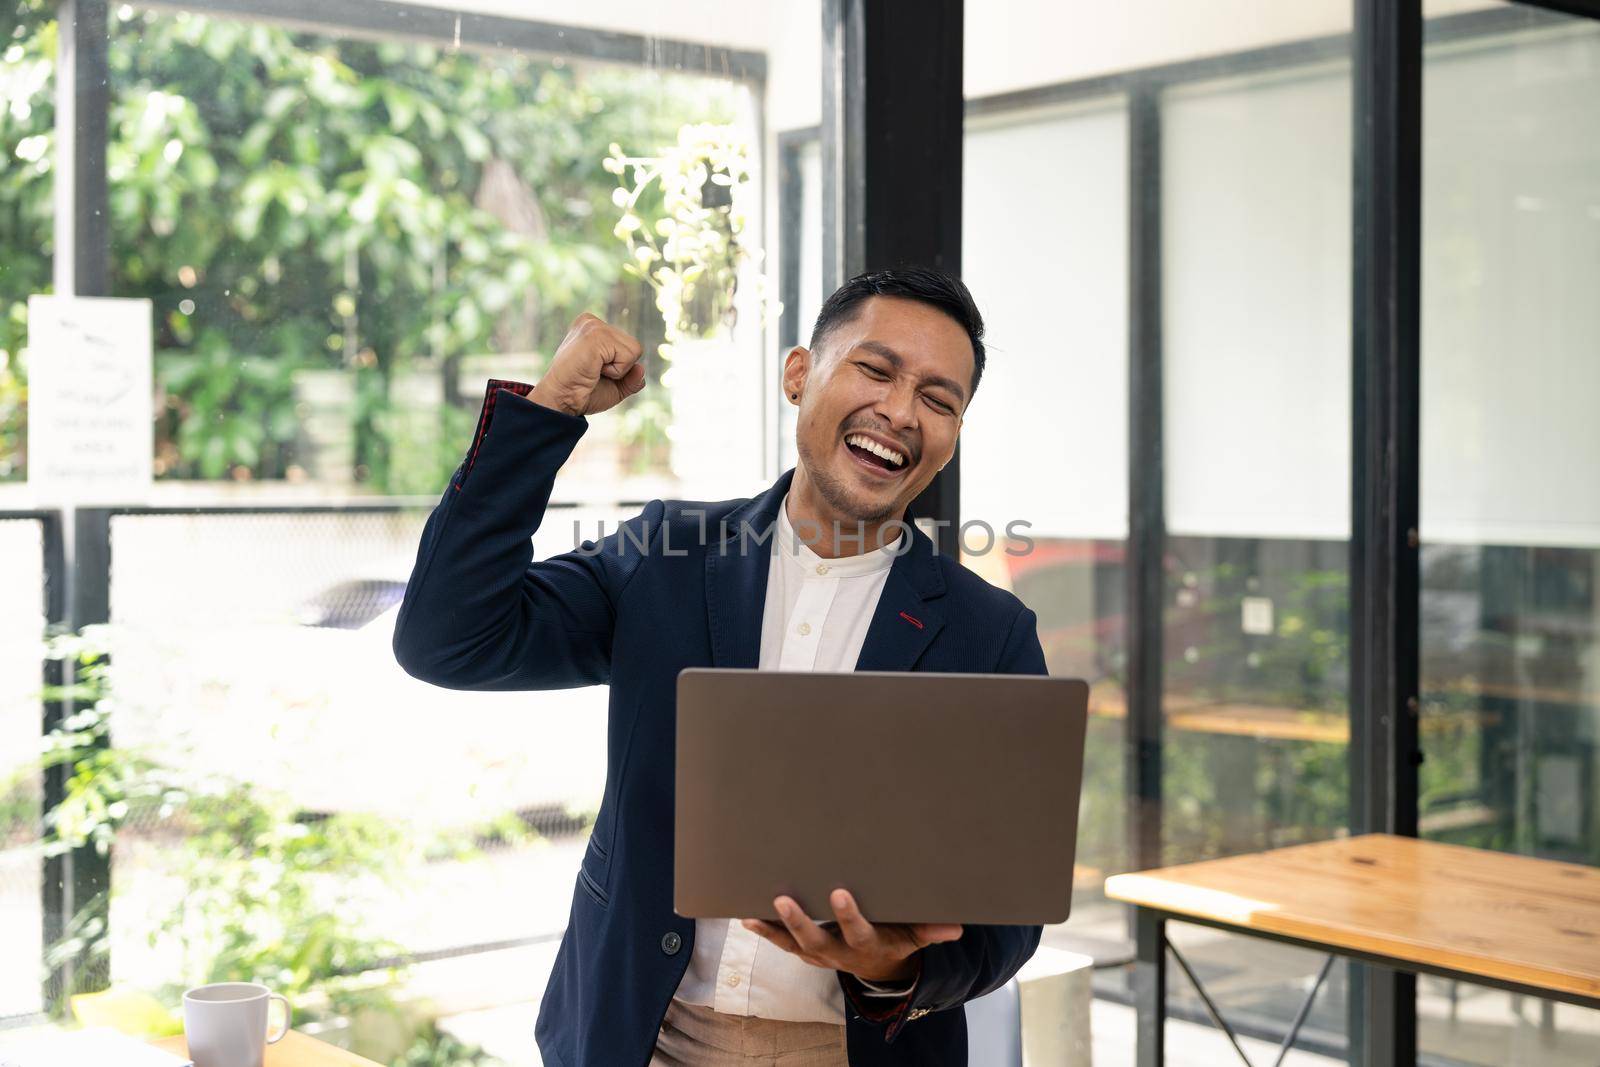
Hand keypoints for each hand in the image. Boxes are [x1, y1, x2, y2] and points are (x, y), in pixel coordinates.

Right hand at [528, 312, 647, 417]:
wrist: (561, 401)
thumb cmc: (582, 394)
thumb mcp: (614, 386)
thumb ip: (631, 378)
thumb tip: (641, 368)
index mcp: (593, 328)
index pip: (629, 346)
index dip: (619, 368)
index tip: (593, 372)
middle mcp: (591, 322)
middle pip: (634, 346)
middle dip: (621, 368)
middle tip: (593, 373)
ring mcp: (593, 326)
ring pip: (635, 350)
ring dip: (618, 370)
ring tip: (593, 370)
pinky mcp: (595, 335)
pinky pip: (628, 356)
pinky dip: (616, 371)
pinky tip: (593, 369)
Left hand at [740, 889, 961, 984]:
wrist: (876, 966)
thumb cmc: (894, 940)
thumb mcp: (913, 937)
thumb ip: (930, 930)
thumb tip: (956, 927)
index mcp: (866, 944)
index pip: (858, 930)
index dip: (848, 915)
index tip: (839, 893)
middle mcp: (838, 952)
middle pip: (816, 939)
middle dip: (799, 921)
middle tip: (783, 900)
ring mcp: (818, 953)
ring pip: (792, 943)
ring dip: (773, 929)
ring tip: (753, 913)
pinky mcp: (804, 950)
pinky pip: (781, 943)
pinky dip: (765, 931)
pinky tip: (746, 916)